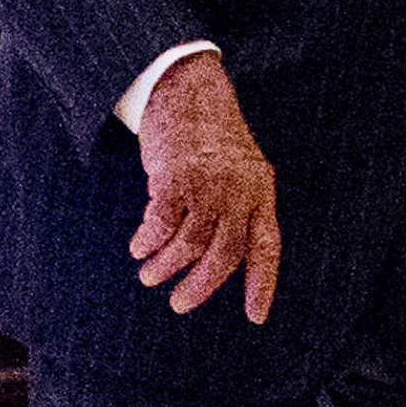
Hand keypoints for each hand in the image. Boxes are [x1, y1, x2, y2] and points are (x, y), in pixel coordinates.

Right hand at [130, 51, 280, 321]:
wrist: (188, 89)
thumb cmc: (211, 137)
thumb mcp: (240, 169)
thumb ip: (239, 208)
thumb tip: (220, 260)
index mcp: (261, 191)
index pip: (266, 247)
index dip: (261, 284)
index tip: (256, 317)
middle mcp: (240, 190)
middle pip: (224, 255)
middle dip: (200, 287)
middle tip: (179, 304)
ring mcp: (208, 183)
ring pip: (189, 245)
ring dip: (165, 267)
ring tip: (149, 275)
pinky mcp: (175, 176)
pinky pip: (161, 224)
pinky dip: (148, 242)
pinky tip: (139, 247)